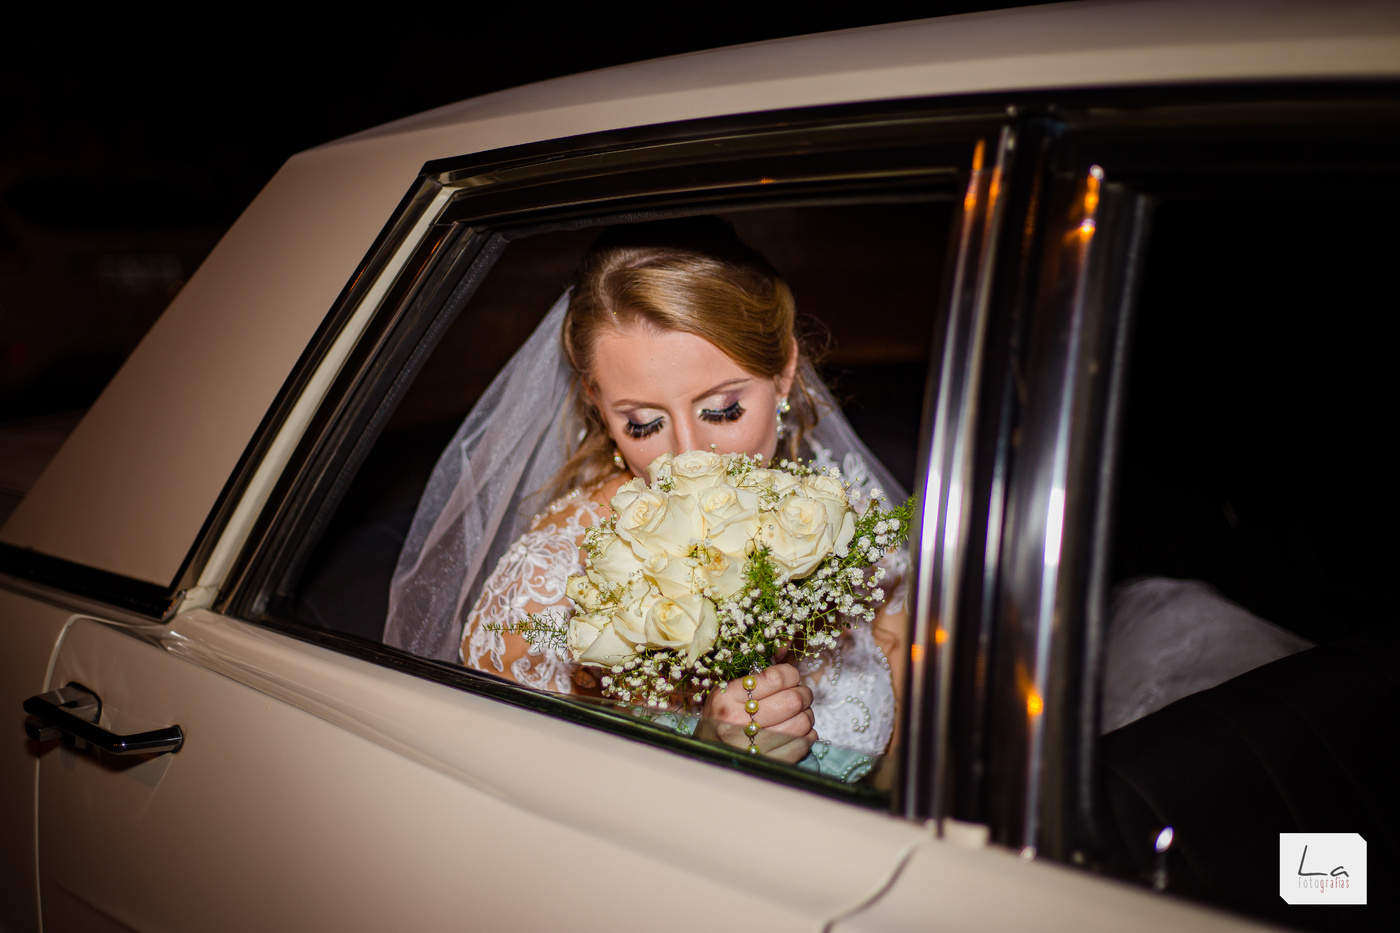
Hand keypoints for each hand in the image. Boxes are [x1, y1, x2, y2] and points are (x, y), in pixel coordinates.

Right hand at [697, 663, 815, 763]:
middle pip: (792, 700)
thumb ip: (755, 680)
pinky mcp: (767, 764)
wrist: (708, 755)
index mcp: (727, 698)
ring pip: (801, 723)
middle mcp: (737, 722)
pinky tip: (799, 732)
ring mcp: (752, 746)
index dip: (791, 674)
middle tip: (801, 695)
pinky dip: (807, 736)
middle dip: (803, 694)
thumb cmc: (722, 719)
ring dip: (806, 715)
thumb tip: (791, 672)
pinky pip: (801, 745)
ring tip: (799, 714)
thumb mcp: (726, 692)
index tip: (792, 678)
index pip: (775, 678)